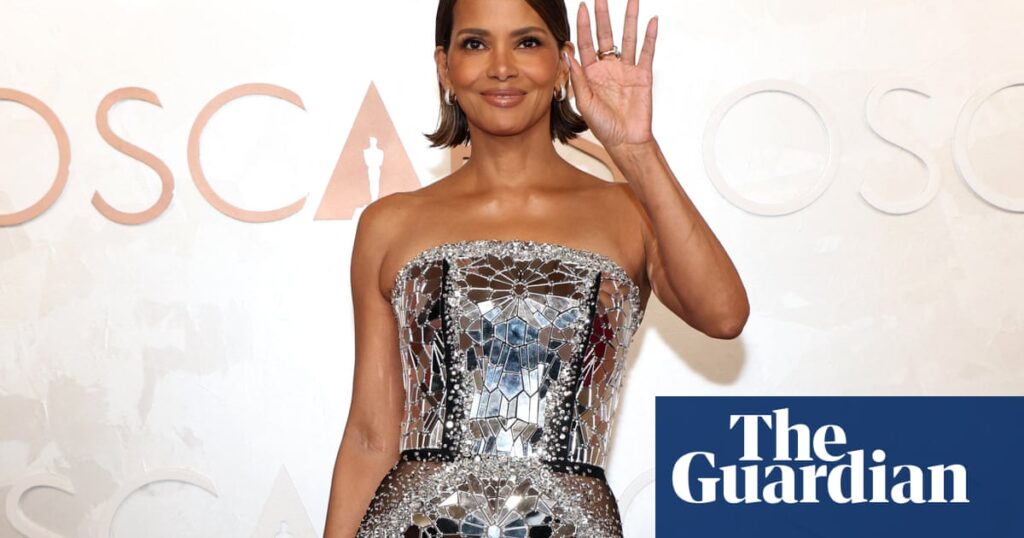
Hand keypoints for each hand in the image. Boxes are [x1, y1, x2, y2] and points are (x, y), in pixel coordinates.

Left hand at [564, 0, 658, 153]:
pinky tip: (651, 21)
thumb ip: (577, 78)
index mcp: (591, 74)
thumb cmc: (603, 127)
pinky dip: (650, 36)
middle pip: (605, 36)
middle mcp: (608, 68)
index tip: (582, 7)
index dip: (584, 26)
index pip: (585, 44)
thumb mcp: (584, 103)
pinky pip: (646, 52)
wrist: (626, 141)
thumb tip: (567, 54)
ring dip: (629, 19)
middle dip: (603, 16)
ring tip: (631, 1)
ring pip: (627, 38)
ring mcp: (626, 70)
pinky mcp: (642, 76)